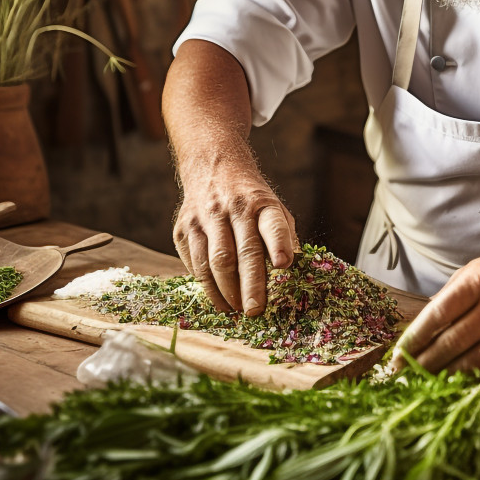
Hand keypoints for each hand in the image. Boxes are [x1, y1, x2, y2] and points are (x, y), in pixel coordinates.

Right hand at [173, 159, 297, 317]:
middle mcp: (233, 208)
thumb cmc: (251, 201)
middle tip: (255, 311)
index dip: (279, 244)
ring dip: (225, 292)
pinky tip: (219, 298)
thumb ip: (284, 238)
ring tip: (236, 310)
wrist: (213, 169)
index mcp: (262, 203)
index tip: (285, 265)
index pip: (273, 224)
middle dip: (250, 285)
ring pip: (213, 262)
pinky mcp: (183, 229)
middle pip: (242, 251)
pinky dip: (207, 286)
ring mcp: (205, 218)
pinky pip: (194, 263)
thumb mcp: (274, 209)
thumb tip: (296, 272)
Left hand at [391, 242, 479, 379]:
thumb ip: (450, 296)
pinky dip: (474, 383)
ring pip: (472, 364)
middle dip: (423, 364)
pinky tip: (457, 388)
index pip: (437, 315)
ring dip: (444, 378)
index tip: (397, 356)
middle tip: (403, 378)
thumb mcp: (478, 269)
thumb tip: (421, 329)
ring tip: (425, 386)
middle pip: (451, 344)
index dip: (414, 339)